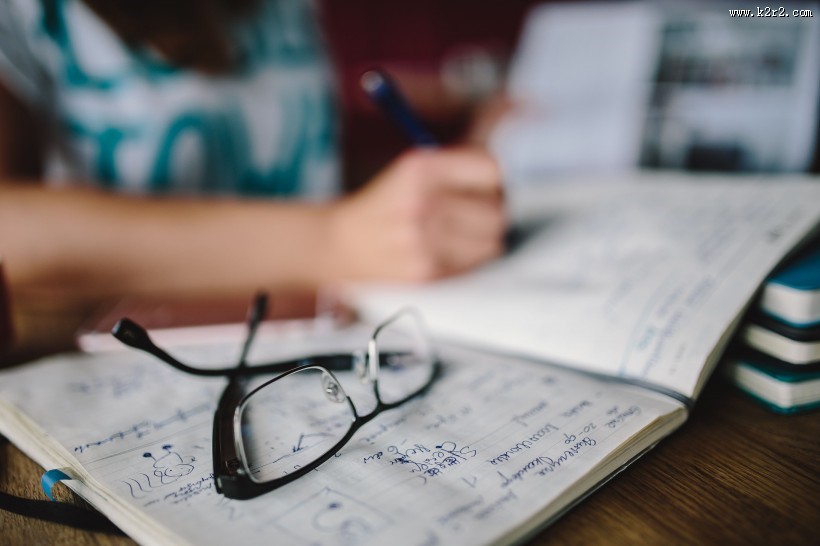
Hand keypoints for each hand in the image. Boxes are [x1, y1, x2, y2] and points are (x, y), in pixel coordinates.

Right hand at [328, 146, 505, 281]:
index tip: (484, 187)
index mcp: (420, 168)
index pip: (492, 170)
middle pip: (498, 211)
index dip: (494, 181)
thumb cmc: (386, 205)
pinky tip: (447, 253)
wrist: (338, 247)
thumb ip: (468, 150)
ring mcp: (425, 243)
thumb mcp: (416, 167)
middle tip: (470, 213)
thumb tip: (517, 108)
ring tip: (459, 235)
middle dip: (491, 212)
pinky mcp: (427, 274)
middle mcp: (423, 204)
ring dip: (483, 239)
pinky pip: (475, 267)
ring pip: (492, 242)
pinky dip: (469, 260)